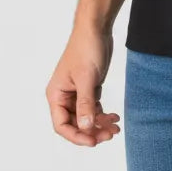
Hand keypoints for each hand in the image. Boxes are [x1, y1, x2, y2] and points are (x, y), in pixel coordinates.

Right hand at [46, 27, 121, 147]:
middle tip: (109, 135)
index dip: (76, 136)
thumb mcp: (86, 78)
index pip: (61, 125)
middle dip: (91, 131)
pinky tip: (114, 117)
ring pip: (86, 118)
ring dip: (99, 125)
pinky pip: (94, 108)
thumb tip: (85, 128)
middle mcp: (64, 96)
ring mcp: (77, 93)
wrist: (96, 28)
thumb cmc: (86, 48)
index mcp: (56, 94)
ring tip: (115, 128)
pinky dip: (103, 115)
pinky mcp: (88, 88)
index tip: (92, 141)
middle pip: (75, 124)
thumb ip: (85, 104)